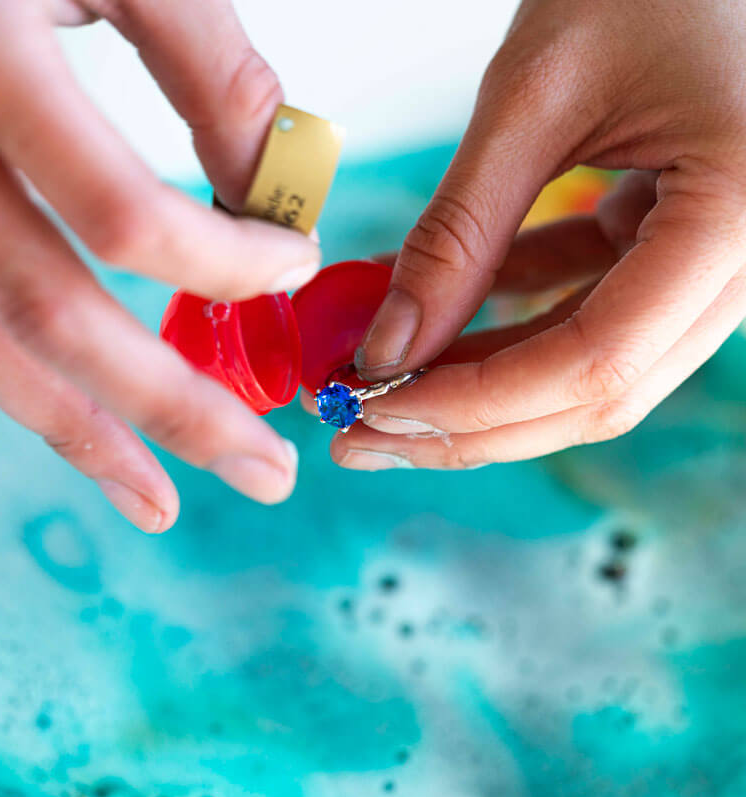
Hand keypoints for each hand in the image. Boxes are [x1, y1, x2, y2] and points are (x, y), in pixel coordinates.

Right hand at [0, 0, 320, 528]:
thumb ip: (207, 68)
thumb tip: (272, 197)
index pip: (120, 215)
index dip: (225, 262)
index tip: (297, 263)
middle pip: (54, 318)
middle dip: (174, 409)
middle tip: (268, 473)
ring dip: (86, 438)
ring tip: (166, 502)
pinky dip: (26, 383)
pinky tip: (85, 426)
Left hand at [336, 0, 745, 471]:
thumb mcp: (536, 95)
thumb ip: (461, 230)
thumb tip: (390, 344)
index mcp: (736, 216)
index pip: (595, 361)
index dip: (477, 401)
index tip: (376, 408)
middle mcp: (740, 264)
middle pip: (590, 393)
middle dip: (468, 425)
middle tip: (358, 432)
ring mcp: (707, 266)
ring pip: (582, 371)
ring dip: (477, 390)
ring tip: (380, 393)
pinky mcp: (669, 251)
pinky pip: (582, 315)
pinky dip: (505, 331)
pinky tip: (432, 331)